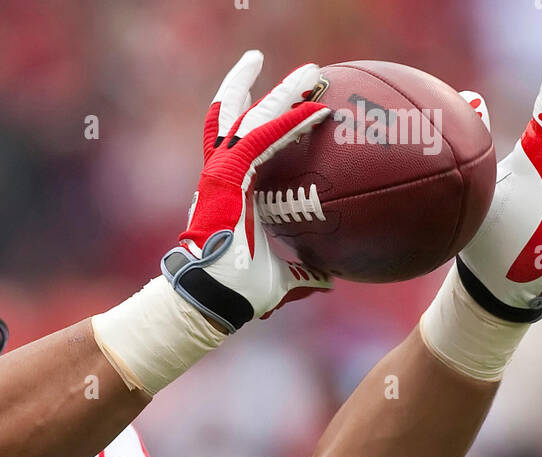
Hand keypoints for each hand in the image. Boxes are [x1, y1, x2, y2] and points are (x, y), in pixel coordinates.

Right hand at [162, 50, 331, 331]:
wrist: (213, 300)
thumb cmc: (238, 294)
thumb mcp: (278, 281)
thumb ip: (302, 275)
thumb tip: (328, 280)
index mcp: (231, 192)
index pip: (246, 144)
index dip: (267, 121)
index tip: (292, 106)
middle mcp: (222, 175)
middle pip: (237, 116)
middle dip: (263, 88)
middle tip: (296, 72)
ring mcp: (220, 174)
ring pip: (249, 116)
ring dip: (283, 92)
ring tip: (312, 73)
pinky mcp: (226, 177)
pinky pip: (261, 138)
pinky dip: (288, 122)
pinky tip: (315, 109)